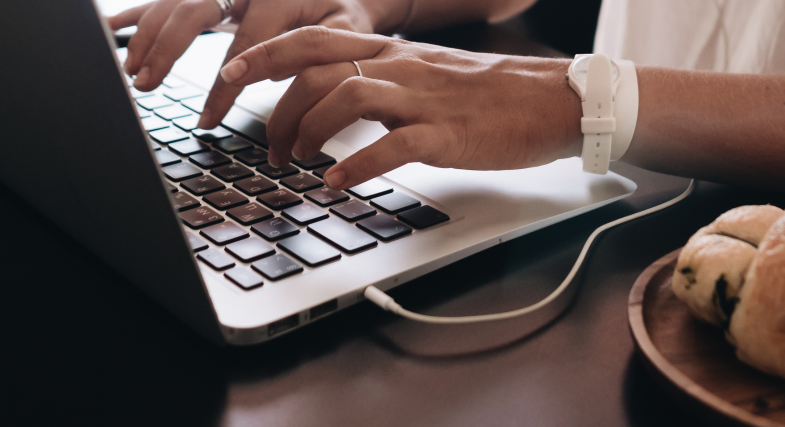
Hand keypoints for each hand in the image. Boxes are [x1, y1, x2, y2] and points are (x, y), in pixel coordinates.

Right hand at [107, 0, 407, 123]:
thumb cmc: (345, 12)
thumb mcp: (345, 32)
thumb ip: (313, 54)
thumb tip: (276, 82)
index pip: (246, 45)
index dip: (225, 85)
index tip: (208, 119)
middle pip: (194, 9)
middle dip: (166, 47)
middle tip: (147, 83)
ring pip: (177, 0)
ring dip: (148, 33)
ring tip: (133, 70)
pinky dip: (142, 13)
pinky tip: (112, 27)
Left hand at [216, 26, 582, 189]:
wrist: (554, 101)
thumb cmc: (491, 96)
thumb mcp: (425, 76)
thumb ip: (380, 81)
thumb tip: (331, 99)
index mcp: (394, 52)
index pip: (316, 38)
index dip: (267, 53)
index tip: (230, 72)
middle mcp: (402, 68)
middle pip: (319, 68)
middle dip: (279, 107)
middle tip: (269, 147)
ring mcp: (424, 100)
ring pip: (347, 96)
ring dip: (311, 133)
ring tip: (301, 165)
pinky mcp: (448, 134)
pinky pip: (393, 144)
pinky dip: (358, 165)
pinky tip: (340, 184)